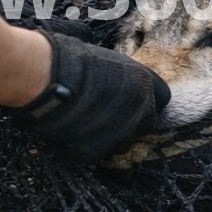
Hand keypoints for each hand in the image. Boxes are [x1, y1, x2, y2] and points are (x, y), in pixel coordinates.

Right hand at [14, 30, 170, 160]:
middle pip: (145, 124)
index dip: (147, 100)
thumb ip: (117, 75)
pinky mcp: (97, 150)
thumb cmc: (70, 58)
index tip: (133, 100)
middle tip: (106, 115)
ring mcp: (120, 133)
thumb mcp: (104, 58)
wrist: (48, 78)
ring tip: (85, 124)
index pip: (163, 98)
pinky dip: (83, 147)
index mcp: (144, 82)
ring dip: (108, 136)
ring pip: (121, 142)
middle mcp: (140, 110)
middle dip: (130, 122)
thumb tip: (110, 75)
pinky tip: (68, 134)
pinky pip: (94, 153)